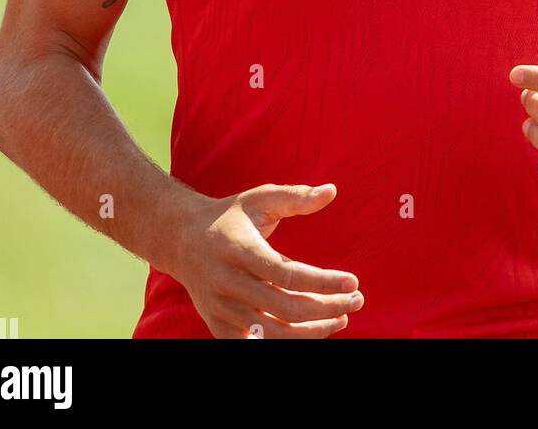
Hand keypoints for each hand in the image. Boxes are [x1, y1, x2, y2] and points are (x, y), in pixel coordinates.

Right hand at [170, 182, 363, 337]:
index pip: (287, 274)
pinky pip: (255, 346)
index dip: (323, 282)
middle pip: (285, 308)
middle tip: (356, 300)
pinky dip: (285, 343)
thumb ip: (295, 196)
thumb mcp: (259, 198)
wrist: (181, 239)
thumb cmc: (230, 216)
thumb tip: (332, 191)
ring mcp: (221, 309)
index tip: (353, 282)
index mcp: (239, 249)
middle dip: (326, 308)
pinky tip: (311, 332)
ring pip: (273, 333)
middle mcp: (228, 282)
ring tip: (340, 318)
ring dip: (312, 332)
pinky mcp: (218, 327)